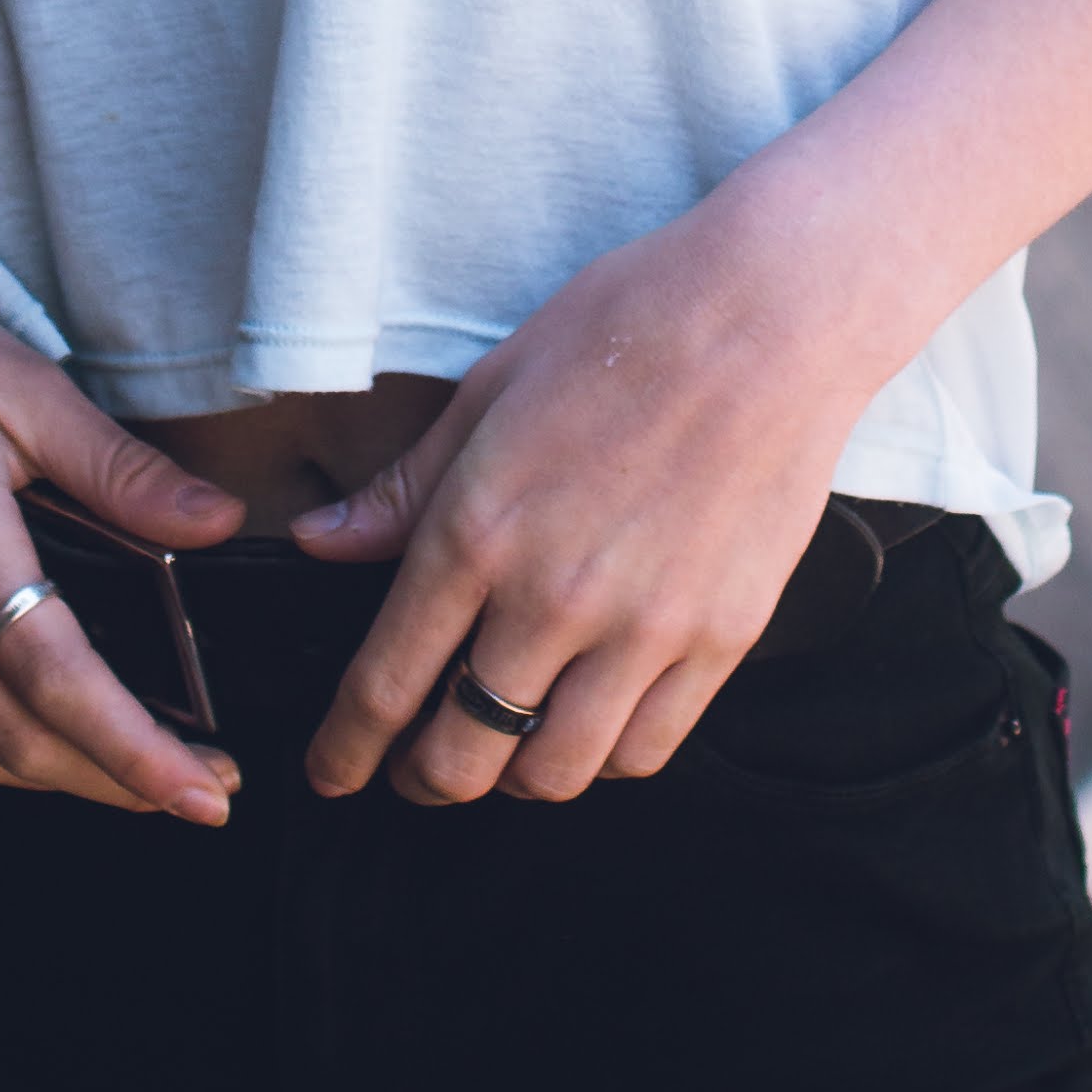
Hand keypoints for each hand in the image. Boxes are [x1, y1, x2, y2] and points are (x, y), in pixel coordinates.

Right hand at [0, 179, 244, 820]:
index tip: (210, 794)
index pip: (53, 677)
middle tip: (201, 792)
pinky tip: (40, 733)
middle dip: (115, 783)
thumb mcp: (18, 377)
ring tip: (136, 775)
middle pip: (12, 739)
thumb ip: (117, 468)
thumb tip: (220, 524)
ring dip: (55, 780)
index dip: (136, 750)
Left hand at [291, 202, 858, 808]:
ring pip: (555, 773)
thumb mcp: (490, 388)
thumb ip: (405, 487)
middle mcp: (553, 599)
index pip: (386, 683)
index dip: (345, 749)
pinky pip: (645, 750)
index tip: (331, 772)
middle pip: (463, 755)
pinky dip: (602, 759)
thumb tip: (322, 542)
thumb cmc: (623, 326)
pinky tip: (587, 723)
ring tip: (503, 746)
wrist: (769, 315)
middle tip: (413, 764)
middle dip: (420, 776)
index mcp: (478, 531)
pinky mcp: (719, 640)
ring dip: (512, 777)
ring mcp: (643, 629)